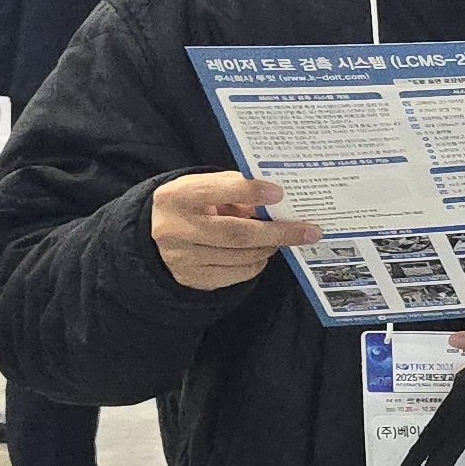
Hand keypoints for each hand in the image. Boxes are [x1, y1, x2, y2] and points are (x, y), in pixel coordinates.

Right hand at [151, 171, 315, 289]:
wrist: (156, 233)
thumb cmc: (193, 204)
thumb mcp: (205, 188)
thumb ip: (234, 188)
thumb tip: (276, 200)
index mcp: (177, 197)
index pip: (214, 191)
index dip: (248, 192)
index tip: (279, 194)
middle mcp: (174, 228)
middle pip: (235, 233)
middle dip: (276, 232)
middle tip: (308, 231)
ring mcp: (181, 257)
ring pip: (239, 256)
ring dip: (269, 247)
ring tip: (284, 238)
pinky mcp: (191, 277)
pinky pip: (235, 274)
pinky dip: (256, 263)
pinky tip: (263, 252)